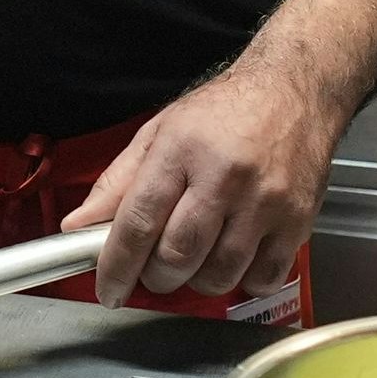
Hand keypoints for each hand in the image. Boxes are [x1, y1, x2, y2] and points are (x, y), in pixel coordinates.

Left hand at [62, 66, 339, 303]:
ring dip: (197, 280)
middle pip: (177, 256)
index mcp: (182, 151)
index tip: (109, 289)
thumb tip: (78, 225)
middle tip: (155, 266)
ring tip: (196, 258)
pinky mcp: (297, 220)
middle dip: (156, 276)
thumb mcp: (161, 131)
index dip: (116, 266)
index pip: (138, 222)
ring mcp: (266, 202)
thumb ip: (118, 182)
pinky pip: (262, 279)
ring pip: (219, 274)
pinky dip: (242, 282)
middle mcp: (225, 177)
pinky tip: (234, 259)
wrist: (295, 89)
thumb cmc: (226, 109)